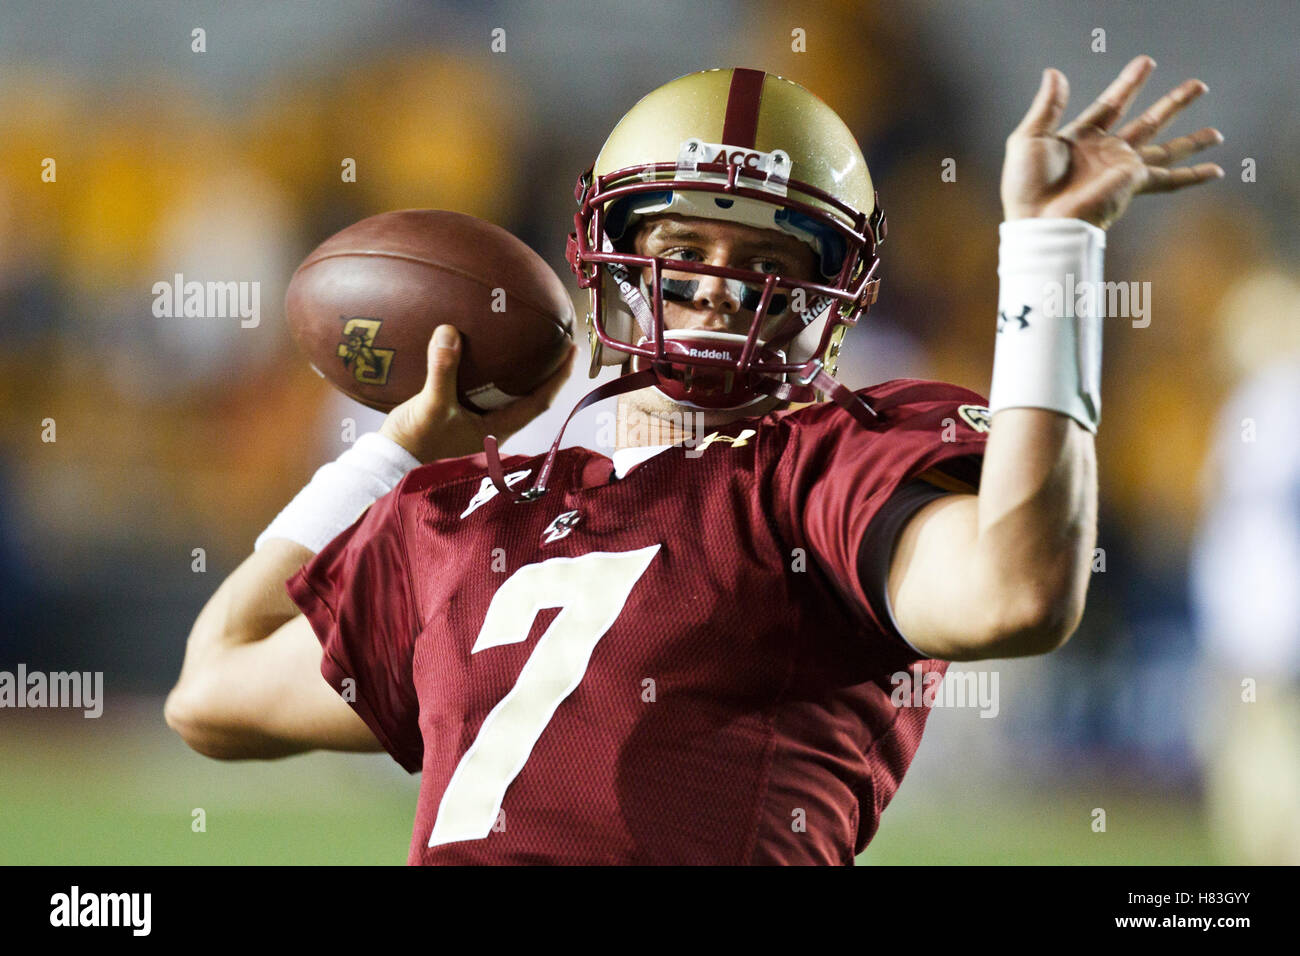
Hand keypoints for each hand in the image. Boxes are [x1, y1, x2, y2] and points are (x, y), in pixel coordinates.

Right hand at [380, 325, 576, 463]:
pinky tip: (476, 355)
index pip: (540, 401)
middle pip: (528, 397)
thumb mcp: (430, 406)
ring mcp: (475, 426)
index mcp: (497, 429)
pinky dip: (485, 374)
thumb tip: (450, 331)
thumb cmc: (415, 444)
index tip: (572, 350)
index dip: (559, 377)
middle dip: (543, 371)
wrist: (387, 466)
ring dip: (514, 373)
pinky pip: (479, 393)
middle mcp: (492, 429)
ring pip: (504, 395)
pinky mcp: (457, 420)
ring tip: (520, 343)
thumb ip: (442, 370)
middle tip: (552, 341)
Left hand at [1001, 55, 1223, 228]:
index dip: (1129, 84)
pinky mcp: (1132, 182)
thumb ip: (1048, 106)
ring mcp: (1122, 168)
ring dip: (1193, 138)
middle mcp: (1106, 152)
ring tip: (1218, 132)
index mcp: (1081, 138)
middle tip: (1199, 85)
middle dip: (1173, 104)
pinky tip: (1216, 171)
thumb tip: (1054, 72)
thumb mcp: (1029, 138)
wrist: (1038, 221)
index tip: (1147, 63)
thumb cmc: (1027, 185)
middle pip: (1148, 122)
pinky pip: (1169, 178)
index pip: (1111, 105)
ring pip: (1167, 147)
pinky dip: (1193, 175)